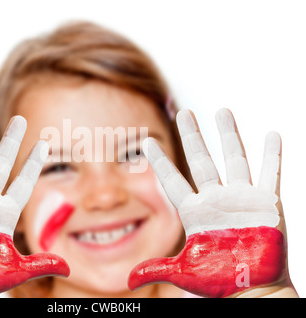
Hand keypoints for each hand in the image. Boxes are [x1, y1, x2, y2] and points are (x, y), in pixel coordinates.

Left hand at [128, 108, 295, 297]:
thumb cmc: (219, 281)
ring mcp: (241, 199)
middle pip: (200, 160)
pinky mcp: (266, 204)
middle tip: (184, 113)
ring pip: (234, 159)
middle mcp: (215, 199)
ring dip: (228, 135)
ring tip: (222, 111)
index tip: (146, 142)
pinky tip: (272, 135)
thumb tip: (127, 279)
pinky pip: (269, 174)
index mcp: (194, 212)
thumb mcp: (183, 273)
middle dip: (192, 136)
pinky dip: (272, 156)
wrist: (252, 290)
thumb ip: (156, 270)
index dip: (159, 162)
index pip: (171, 181)